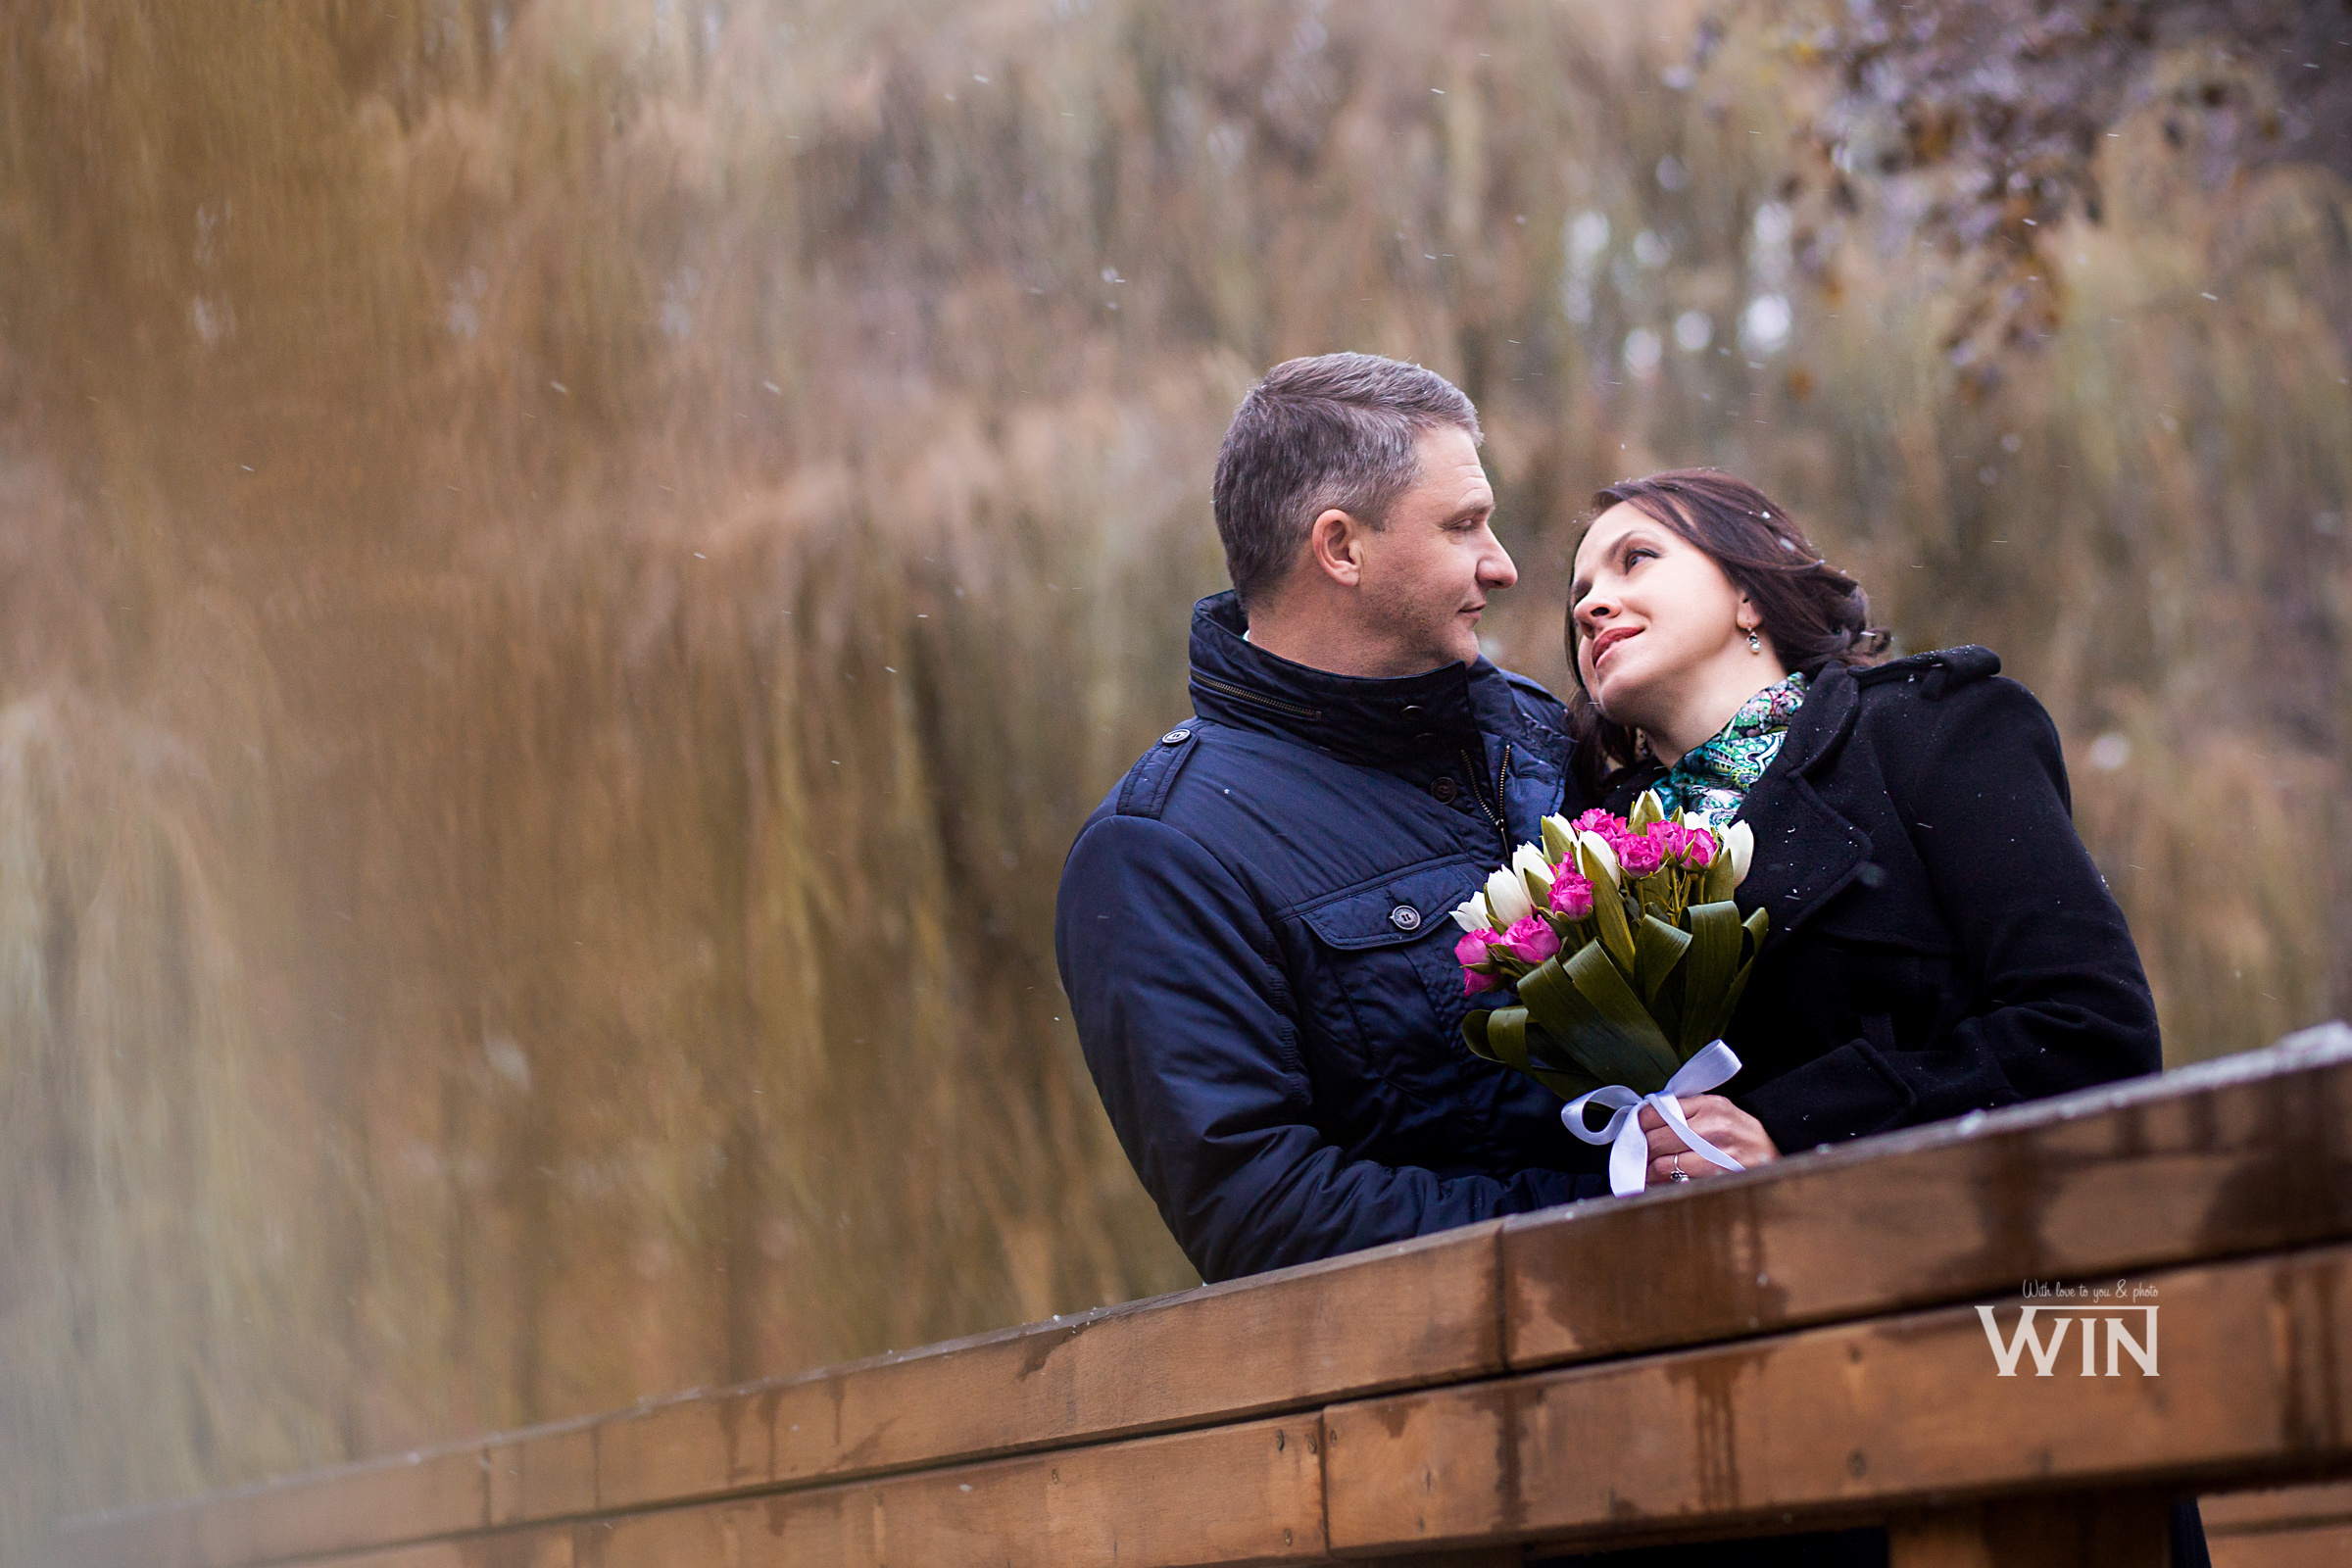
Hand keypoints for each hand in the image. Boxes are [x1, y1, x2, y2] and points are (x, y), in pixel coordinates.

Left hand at [1640, 1094, 1778, 1183]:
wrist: (1776, 1151)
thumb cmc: (1741, 1130)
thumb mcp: (1719, 1107)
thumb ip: (1686, 1108)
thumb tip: (1648, 1115)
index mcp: (1709, 1106)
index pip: (1657, 1112)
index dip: (1640, 1122)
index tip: (1636, 1128)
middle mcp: (1712, 1129)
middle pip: (1656, 1140)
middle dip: (1641, 1147)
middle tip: (1638, 1151)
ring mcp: (1715, 1156)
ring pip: (1663, 1165)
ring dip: (1649, 1170)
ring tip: (1647, 1170)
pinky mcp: (1717, 1179)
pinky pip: (1678, 1183)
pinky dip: (1664, 1184)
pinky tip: (1663, 1182)